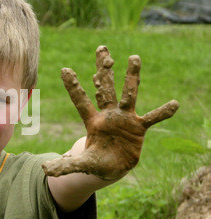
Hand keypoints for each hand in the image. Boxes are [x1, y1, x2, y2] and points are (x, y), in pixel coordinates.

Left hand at [42, 45, 178, 180]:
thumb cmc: (95, 162)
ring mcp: (125, 119)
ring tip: (134, 57)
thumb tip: (45, 169)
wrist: (113, 167)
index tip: (65, 69)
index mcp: (92, 121)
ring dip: (131, 77)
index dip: (73, 87)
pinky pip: (152, 118)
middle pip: (105, 89)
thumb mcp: (80, 165)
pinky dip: (162, 112)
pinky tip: (174, 104)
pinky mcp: (138, 128)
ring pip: (128, 94)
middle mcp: (108, 115)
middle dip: (103, 70)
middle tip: (101, 49)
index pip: (80, 101)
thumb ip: (64, 165)